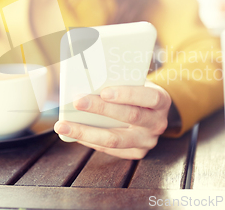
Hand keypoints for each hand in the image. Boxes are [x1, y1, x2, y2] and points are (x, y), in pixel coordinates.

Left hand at [54, 81, 171, 159]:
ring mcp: (147, 141)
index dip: (127, 94)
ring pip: (115, 140)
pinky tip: (73, 133)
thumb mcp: (137, 82)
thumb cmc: (139, 92)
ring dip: (86, 131)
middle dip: (100, 109)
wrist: (153, 113)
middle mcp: (157, 123)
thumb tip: (84, 71)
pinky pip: (110, 150)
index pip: (149, 97)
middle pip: (130, 117)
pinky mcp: (136, 153)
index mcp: (161, 100)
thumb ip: (119, 79)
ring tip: (63, 125)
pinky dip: (90, 141)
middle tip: (77, 102)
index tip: (104, 91)